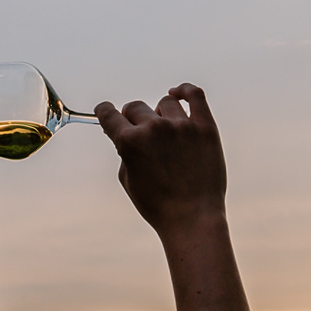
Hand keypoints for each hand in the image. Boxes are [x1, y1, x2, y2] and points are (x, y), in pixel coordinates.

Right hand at [94, 83, 227, 236]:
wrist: (193, 219)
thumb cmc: (157, 205)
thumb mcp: (128, 179)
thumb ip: (124, 151)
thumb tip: (124, 132)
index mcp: (130, 142)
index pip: (109, 113)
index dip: (105, 112)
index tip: (107, 113)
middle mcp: (154, 129)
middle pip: (136, 107)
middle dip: (133, 119)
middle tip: (140, 134)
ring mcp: (182, 126)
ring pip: (164, 103)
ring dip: (160, 114)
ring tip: (165, 132)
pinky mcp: (205, 127)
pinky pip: (194, 95)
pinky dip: (184, 91)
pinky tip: (178, 94)